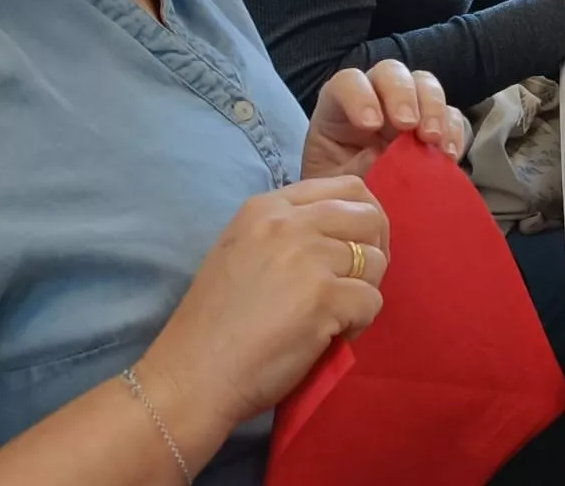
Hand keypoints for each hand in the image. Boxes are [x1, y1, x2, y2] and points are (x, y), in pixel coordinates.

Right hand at [136, 175, 390, 444]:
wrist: (189, 378)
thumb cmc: (215, 324)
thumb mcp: (244, 251)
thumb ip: (290, 231)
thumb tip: (349, 231)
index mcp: (266, 207)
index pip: (346, 187)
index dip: (364, 219)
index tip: (357, 248)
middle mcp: (288, 223)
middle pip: (369, 218)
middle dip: (374, 252)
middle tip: (354, 286)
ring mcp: (307, 258)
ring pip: (376, 261)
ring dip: (364, 292)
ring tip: (334, 317)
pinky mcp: (323, 297)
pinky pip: (372, 301)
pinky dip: (359, 324)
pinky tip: (329, 337)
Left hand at [304, 60, 469, 180]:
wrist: (358, 211)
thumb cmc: (338, 189)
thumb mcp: (333, 184)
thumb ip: (349, 169)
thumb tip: (377, 156)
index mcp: (339, 107)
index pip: (348, 82)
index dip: (359, 96)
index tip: (369, 126)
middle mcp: (375, 98)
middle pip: (391, 72)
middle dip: (402, 94)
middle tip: (408, 125)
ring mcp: (407, 108)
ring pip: (425, 83)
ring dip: (433, 107)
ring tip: (433, 139)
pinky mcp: (433, 125)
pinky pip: (452, 115)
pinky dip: (454, 131)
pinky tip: (448, 155)